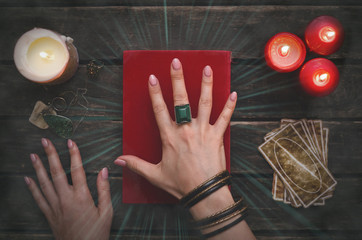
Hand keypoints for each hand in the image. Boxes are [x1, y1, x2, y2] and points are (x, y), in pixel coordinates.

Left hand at [25, 138, 112, 239]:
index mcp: (82, 197)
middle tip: (45, 142)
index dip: (74, 154)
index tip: (70, 142)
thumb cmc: (96, 233)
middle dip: (50, 155)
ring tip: (33, 155)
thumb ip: (104, 190)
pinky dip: (32, 188)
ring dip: (38, 167)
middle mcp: (66, 199)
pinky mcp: (49, 215)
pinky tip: (27, 179)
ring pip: (44, 183)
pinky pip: (38, 199)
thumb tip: (104, 171)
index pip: (77, 170)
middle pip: (56, 172)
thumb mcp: (107, 212)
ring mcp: (55, 207)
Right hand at [114, 58, 236, 198]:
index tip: (152, 77)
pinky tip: (233, 93)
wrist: (204, 192)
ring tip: (207, 69)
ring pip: (205, 103)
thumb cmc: (180, 184)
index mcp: (170, 137)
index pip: (159, 110)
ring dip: (206, 85)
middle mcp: (186, 130)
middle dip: (178, 79)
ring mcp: (203, 131)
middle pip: (181, 100)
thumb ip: (136, 165)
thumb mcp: (154, 174)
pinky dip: (229, 106)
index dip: (155, 93)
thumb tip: (118, 160)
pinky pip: (225, 118)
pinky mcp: (217, 136)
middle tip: (176, 62)